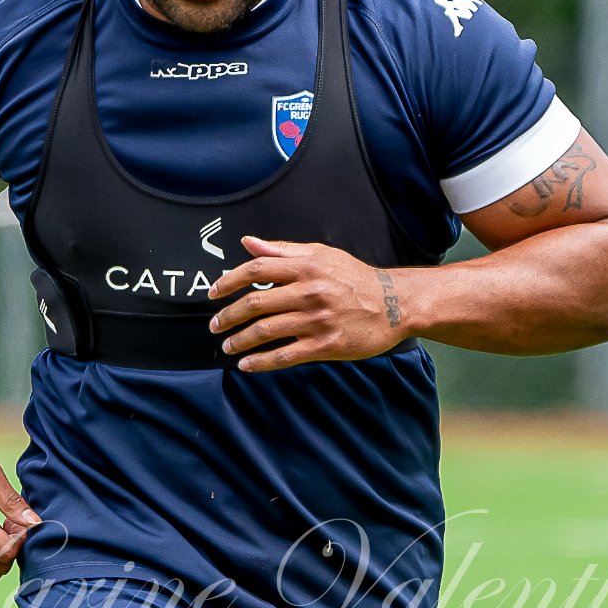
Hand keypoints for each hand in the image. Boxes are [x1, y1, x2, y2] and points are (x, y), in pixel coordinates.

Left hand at [207, 236, 410, 371]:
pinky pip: (285, 355)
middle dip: (229, 316)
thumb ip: (282, 251)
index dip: (229, 281)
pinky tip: (247, 365)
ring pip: (266, 331)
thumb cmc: (355, 278)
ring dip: (240, 341)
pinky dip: (261, 362)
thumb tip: (248, 243)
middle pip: (256, 303)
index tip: (214, 293)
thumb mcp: (322, 255)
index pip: (256, 270)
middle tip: (215, 326)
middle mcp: (309, 292)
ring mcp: (317, 320)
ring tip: (228, 347)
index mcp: (306, 267)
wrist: (394, 304)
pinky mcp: (325, 345)